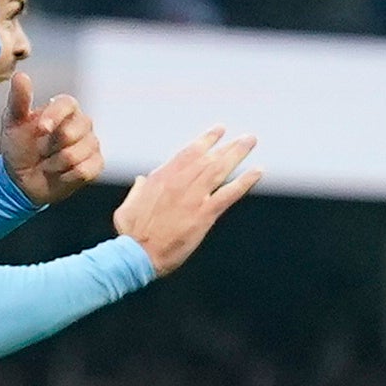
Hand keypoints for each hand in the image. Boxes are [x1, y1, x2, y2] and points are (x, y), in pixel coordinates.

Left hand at [1, 71, 101, 207]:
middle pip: (73, 132)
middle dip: (49, 147)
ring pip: (75, 155)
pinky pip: (84, 171)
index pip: (67, 104)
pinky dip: (65, 176)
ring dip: (54, 164)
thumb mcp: (13, 123)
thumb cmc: (19, 147)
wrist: (22, 180)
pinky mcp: (96, 164)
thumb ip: (19, 100)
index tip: (40, 129)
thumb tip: (20, 75)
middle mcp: (82, 123)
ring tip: (47, 163)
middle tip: (39, 151)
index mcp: (64, 108)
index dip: (54, 116)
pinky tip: (59, 174)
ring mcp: (91, 144)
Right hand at [112, 128, 261, 274]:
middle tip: (246, 137)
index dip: (206, 140)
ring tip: (250, 142)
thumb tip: (142, 181)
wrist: (137, 254)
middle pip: (208, 158)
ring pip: (220, 169)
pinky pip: (228, 194)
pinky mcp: (203, 214)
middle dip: (228, 145)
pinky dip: (244, 182)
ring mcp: (193, 197)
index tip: (219, 131)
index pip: (188, 153)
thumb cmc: (130, 234)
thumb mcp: (128, 206)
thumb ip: (138, 190)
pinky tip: (257, 172)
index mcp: (162, 178)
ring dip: (237, 154)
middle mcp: (180, 182)